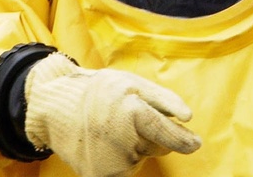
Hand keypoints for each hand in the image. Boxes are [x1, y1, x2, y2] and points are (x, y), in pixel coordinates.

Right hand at [24, 53, 201, 176]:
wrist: (55, 108)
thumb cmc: (99, 92)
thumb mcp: (133, 84)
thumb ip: (164, 100)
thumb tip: (188, 117)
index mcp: (132, 114)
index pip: (165, 132)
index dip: (183, 139)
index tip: (196, 144)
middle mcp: (122, 142)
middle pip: (158, 146)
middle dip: (152, 136)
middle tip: (128, 119)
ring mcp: (109, 163)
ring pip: (142, 158)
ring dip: (136, 146)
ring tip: (113, 129)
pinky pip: (126, 169)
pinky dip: (123, 158)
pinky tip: (108, 144)